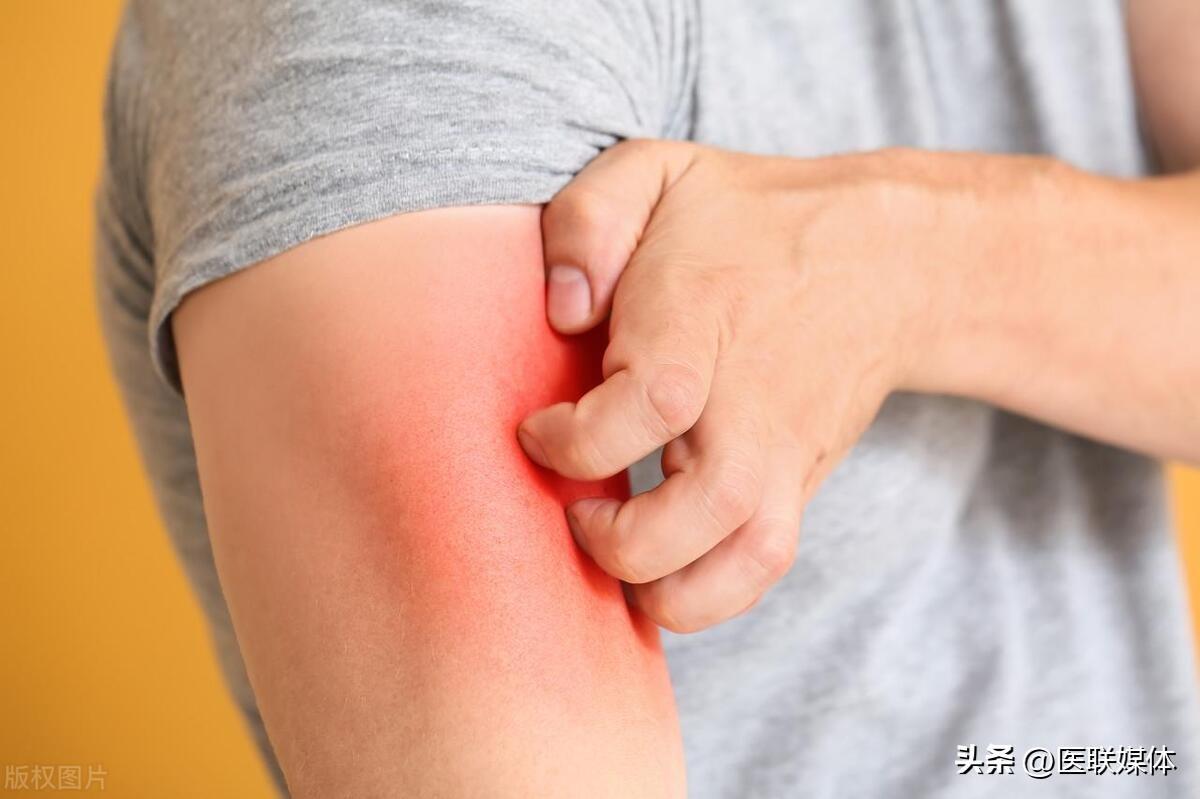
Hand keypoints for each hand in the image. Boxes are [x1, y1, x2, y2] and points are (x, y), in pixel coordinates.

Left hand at [519, 140, 971, 631]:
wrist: (879, 260)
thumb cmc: (746, 219)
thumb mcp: (653, 173)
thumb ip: (587, 220)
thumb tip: (563, 309)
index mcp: (699, 330)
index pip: (636, 414)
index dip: (567, 441)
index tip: (538, 429)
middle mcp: (747, 410)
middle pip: (689, 519)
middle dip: (608, 538)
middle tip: (573, 503)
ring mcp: (782, 458)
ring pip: (735, 569)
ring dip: (659, 590)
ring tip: (615, 548)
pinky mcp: (799, 486)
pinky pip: (758, 573)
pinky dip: (705, 598)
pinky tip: (658, 568)